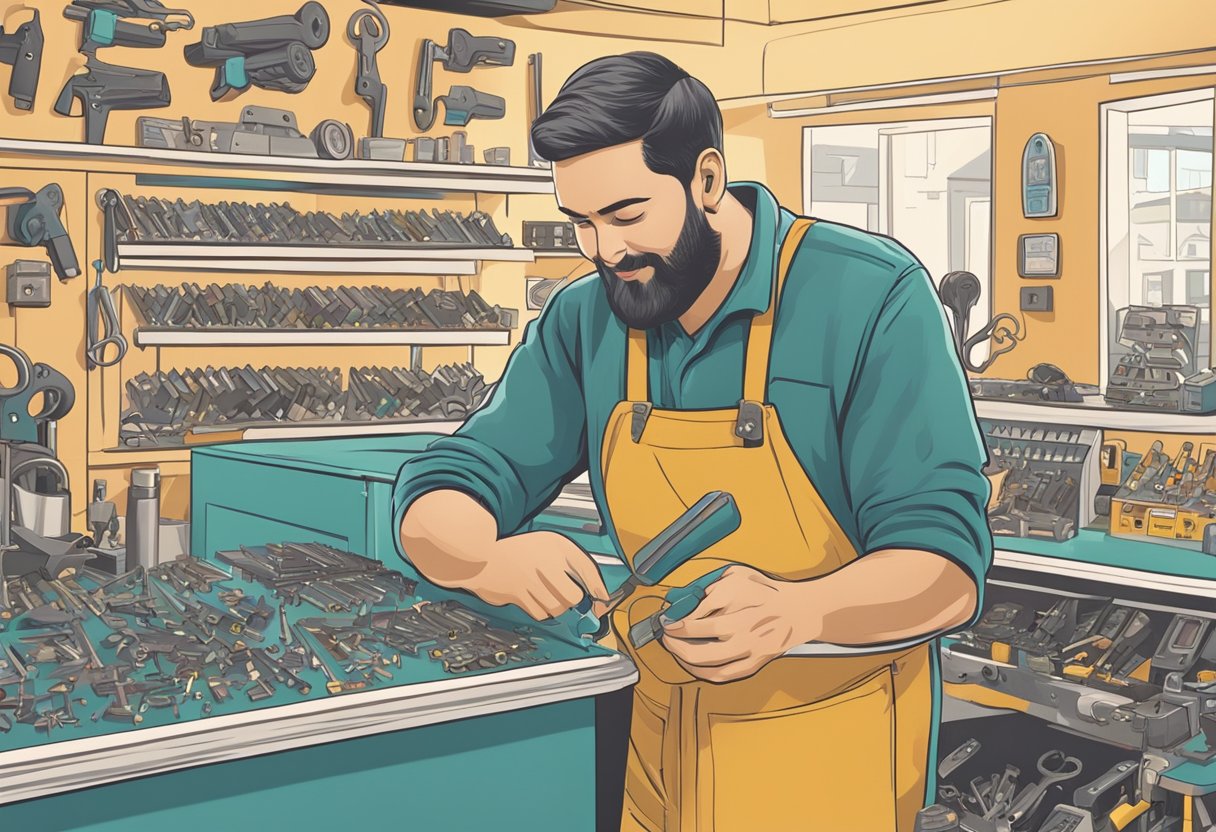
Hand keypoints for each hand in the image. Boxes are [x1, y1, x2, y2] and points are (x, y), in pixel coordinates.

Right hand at [464, 530, 608, 621]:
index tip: (603, 599)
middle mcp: (545, 561)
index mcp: (556, 546)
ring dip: (556, 607)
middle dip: (573, 601)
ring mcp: (530, 579)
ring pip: (557, 608)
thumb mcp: (551, 547)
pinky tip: (534, 597)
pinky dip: (541, 611)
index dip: (598, 587)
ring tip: (547, 593)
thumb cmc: (519, 551)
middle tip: (567, 595)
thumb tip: (600, 594)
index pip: (587, 568)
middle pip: (573, 596)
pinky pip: (540, 613)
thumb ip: (578, 567)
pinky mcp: (517, 594)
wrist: (482, 554)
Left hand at [659, 565, 818, 682]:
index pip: (698, 623)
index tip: (667, 621)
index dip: (677, 625)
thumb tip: (686, 599)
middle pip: (700, 651)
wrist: (799, 611)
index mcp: (741, 612)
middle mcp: (746, 636)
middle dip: (676, 646)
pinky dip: (703, 672)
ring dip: (686, 661)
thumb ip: (712, 586)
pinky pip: (723, 676)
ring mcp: (750, 654)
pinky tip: (694, 664)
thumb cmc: (767, 592)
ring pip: (709, 668)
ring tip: (676, 651)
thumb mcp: (738, 576)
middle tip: (667, 637)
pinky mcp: (754, 665)